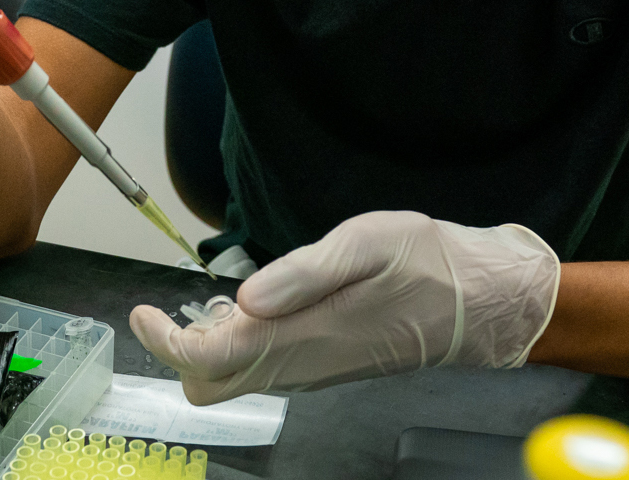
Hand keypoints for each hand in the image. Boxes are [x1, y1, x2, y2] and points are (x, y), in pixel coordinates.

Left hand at [130, 211, 559, 404]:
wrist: (485, 302)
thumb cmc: (430, 263)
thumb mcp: (367, 244)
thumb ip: (302, 274)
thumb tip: (243, 300)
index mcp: (304, 336)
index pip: (211, 358)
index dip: (166, 340)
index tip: (142, 311)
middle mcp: (304, 365)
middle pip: (214, 384)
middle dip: (183, 351)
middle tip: (183, 305)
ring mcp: (315, 372)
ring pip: (238, 380)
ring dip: (212, 348)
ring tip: (215, 302)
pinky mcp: (327, 367)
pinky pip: (266, 371)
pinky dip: (242, 347)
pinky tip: (255, 310)